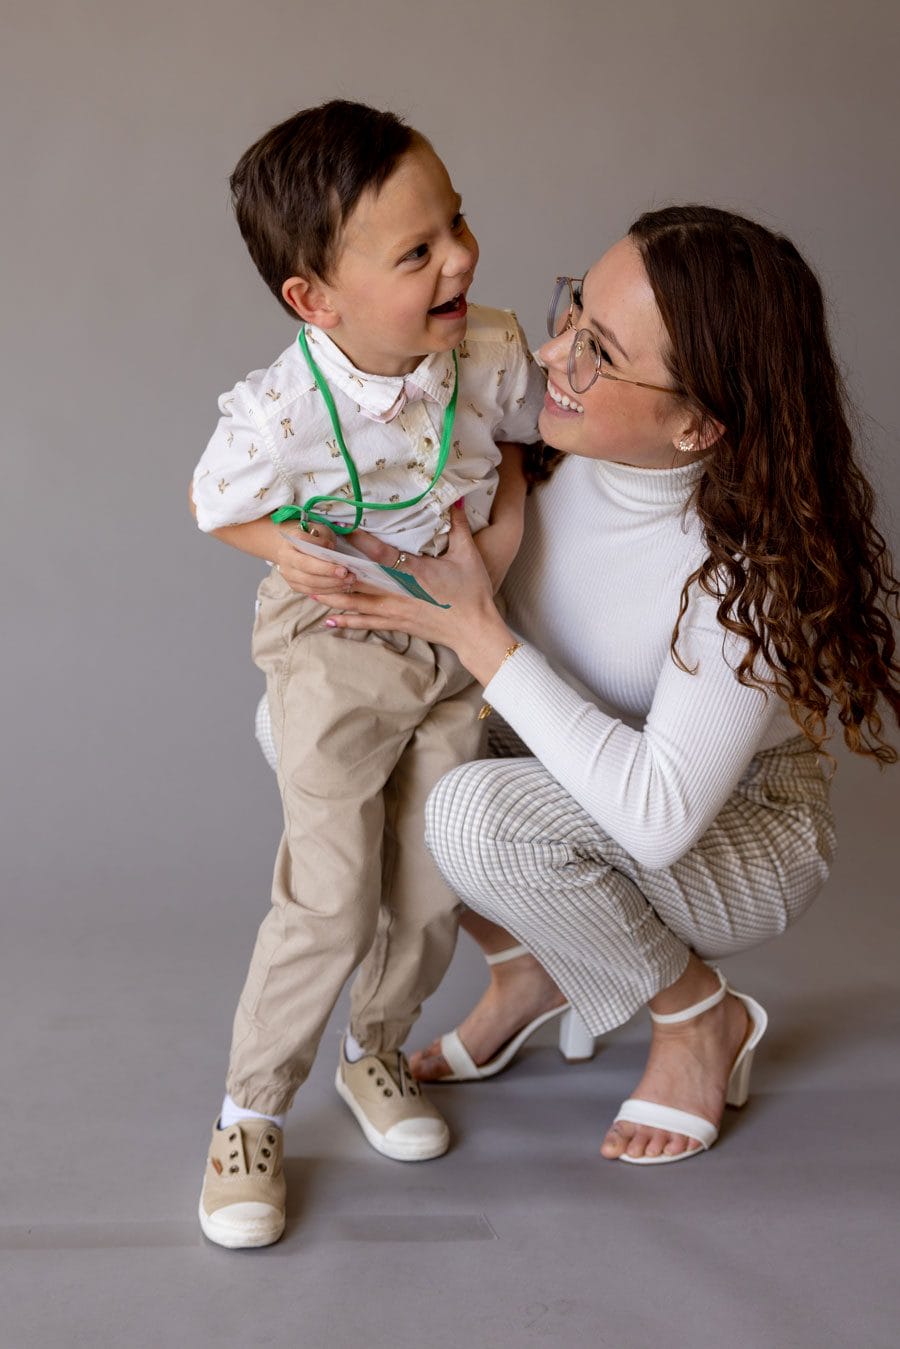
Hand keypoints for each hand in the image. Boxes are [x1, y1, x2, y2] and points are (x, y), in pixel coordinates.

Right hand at [273, 523, 355, 595]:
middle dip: (328, 571)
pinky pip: (312, 591)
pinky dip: (328, 590)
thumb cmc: (311, 538)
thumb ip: (324, 538)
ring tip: (349, 580)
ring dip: (332, 583)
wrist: (291, 548)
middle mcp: (286, 558)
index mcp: (291, 540)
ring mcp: (288, 574)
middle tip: (346, 573)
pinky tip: (342, 586)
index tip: (334, 548)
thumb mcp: (319, 531)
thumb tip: (332, 551)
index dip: (319, 545)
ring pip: (310, 582)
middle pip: (306, 566)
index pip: (303, 541)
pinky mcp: (294, 586)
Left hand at [314, 506, 517, 684]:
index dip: (358, 541)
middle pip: (358, 580)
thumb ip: (458, 526)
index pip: (379, 554)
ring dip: (331, 596)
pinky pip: (366, 622)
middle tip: (311, 559)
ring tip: (307, 588)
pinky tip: (328, 620)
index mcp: (413, 572)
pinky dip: (346, 621)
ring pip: (355, 603)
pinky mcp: (396, 624)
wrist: (475, 630)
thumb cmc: (473, 592)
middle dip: (332, 570)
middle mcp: (397, 592)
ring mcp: (394, 610)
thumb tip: (457, 500)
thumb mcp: (468, 555)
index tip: (339, 528)